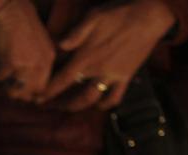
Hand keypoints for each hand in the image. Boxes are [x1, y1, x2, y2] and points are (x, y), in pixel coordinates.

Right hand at [0, 0, 56, 103]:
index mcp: (49, 57)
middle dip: (15, 90)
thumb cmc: (20, 16)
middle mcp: (40, 64)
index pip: (42, 87)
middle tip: (6, 80)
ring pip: (13, 91)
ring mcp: (25, 65)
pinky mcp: (9, 64)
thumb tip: (26, 78)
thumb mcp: (38, 39)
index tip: (18, 88)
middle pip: (28, 93)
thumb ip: (37, 58)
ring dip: (4, 83)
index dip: (29, 91)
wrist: (7, 5)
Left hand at [39, 0, 175, 110]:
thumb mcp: (93, 17)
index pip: (61, 80)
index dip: (48, 91)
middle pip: (75, 95)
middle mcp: (97, 71)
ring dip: (79, 107)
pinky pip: (115, 98)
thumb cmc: (119, 13)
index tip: (37, 99)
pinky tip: (98, 105)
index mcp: (85, 57)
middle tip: (51, 106)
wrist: (149, 16)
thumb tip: (59, 46)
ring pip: (92, 100)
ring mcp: (112, 77)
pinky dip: (105, 105)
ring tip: (70, 108)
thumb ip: (75, 34)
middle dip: (61, 104)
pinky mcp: (126, 78)